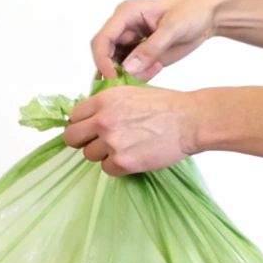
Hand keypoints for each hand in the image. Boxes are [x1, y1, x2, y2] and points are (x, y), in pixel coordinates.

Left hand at [62, 86, 201, 176]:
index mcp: (104, 100)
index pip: (74, 116)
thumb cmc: (166, 106)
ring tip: (124, 148)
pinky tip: (133, 156)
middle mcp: (103, 121)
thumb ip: (107, 105)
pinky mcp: (122, 162)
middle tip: (98, 143)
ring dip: (103, 154)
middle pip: (73, 138)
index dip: (81, 124)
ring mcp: (111, 142)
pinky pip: (107, 169)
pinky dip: (117, 166)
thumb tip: (90, 118)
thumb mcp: (130, 94)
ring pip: (89, 155)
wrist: (189, 121)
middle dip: (83, 141)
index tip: (88, 130)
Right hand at [90, 0, 232, 80]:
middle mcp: (124, 28)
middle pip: (105, 54)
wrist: (208, 16)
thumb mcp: (173, 28)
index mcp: (126, 14)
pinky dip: (139, 76)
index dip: (102, 60)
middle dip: (114, 70)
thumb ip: (150, 48)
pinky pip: (130, 70)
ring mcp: (131, 42)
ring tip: (153, 69)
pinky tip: (157, 69)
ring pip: (116, 65)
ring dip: (128, 75)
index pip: (102, 39)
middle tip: (131, 82)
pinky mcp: (140, 54)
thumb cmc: (192, 12)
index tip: (113, 78)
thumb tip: (127, 68)